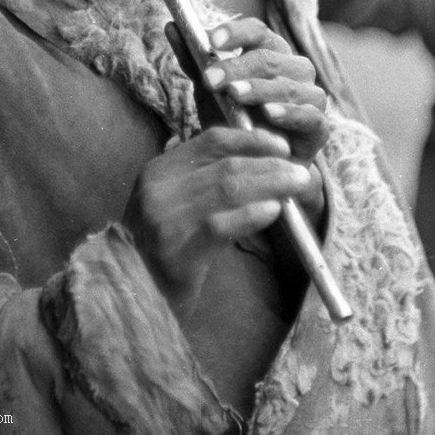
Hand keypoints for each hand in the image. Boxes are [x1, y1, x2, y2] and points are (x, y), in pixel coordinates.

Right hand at [124, 18, 328, 304]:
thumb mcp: (173, 202)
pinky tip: (274, 211)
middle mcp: (156, 188)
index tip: (282, 145)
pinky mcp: (175, 250)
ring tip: (297, 187)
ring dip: (270, 185)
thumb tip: (249, 149)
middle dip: (270, 165)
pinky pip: (221, 225)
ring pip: (228, 189)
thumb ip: (198, 174)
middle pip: (225, 164)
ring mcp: (163, 218)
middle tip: (301, 170)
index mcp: (157, 170)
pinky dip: (252, 214)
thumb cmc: (163, 247)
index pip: (211, 140)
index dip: (251, 139)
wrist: (133, 295)